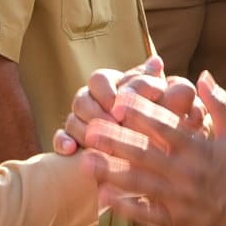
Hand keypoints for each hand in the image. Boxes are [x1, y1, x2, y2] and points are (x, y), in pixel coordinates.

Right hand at [53, 58, 205, 155]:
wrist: (149, 163)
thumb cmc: (162, 129)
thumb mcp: (166, 109)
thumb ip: (159, 87)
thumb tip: (158, 62)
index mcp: (114, 86)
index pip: (101, 80)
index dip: (110, 91)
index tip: (121, 104)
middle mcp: (94, 100)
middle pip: (82, 97)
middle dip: (97, 111)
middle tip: (112, 123)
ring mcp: (82, 121)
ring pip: (72, 118)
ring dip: (83, 128)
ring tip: (94, 140)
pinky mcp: (72, 141)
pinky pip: (60, 138)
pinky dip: (63, 142)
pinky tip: (70, 150)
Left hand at [84, 71, 225, 225]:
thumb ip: (219, 104)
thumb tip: (203, 75)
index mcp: (198, 148)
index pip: (164, 125)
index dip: (140, 112)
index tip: (117, 101)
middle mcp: (185, 172)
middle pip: (143, 153)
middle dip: (114, 140)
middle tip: (89, 129)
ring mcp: (178, 198)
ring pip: (138, 183)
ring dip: (110, 172)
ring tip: (85, 162)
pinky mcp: (175, 222)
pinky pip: (145, 213)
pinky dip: (124, 205)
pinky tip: (104, 196)